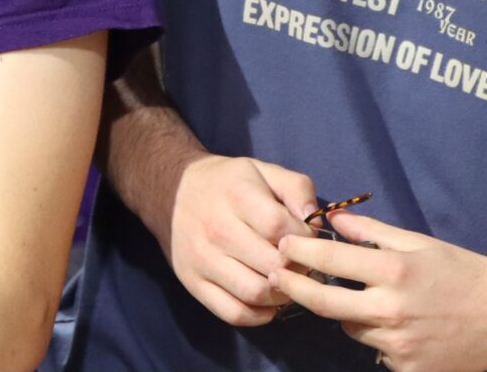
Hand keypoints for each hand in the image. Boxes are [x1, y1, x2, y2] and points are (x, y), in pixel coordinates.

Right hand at [164, 154, 316, 325]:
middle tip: (301, 263)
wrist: (172, 192)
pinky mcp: (193, 283)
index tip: (306, 237)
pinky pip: (233, 313)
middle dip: (297, 268)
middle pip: (271, 264)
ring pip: (255, 293)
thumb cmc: (227, 183)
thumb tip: (313, 220)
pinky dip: (258, 316)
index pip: (281, 229)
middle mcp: (216, 229)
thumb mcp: (263, 170)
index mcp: (237, 196)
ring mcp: (202, 260)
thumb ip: (296, 187)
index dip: (304, 238)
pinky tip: (268, 301)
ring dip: (281, 295)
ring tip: (287, 281)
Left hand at [268, 211, 486, 371]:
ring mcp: (397, 346)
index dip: (300, 251)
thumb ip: (374, 231)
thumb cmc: (463, 271)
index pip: (331, 259)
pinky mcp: (406, 370)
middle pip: (322, 302)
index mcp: (395, 271)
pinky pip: (374, 351)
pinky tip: (401, 326)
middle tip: (277, 275)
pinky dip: (378, 337)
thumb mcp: (420, 242)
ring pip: (349, 326)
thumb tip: (334, 219)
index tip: (281, 244)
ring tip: (372, 299)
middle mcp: (391, 310)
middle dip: (293, 286)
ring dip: (349, 312)